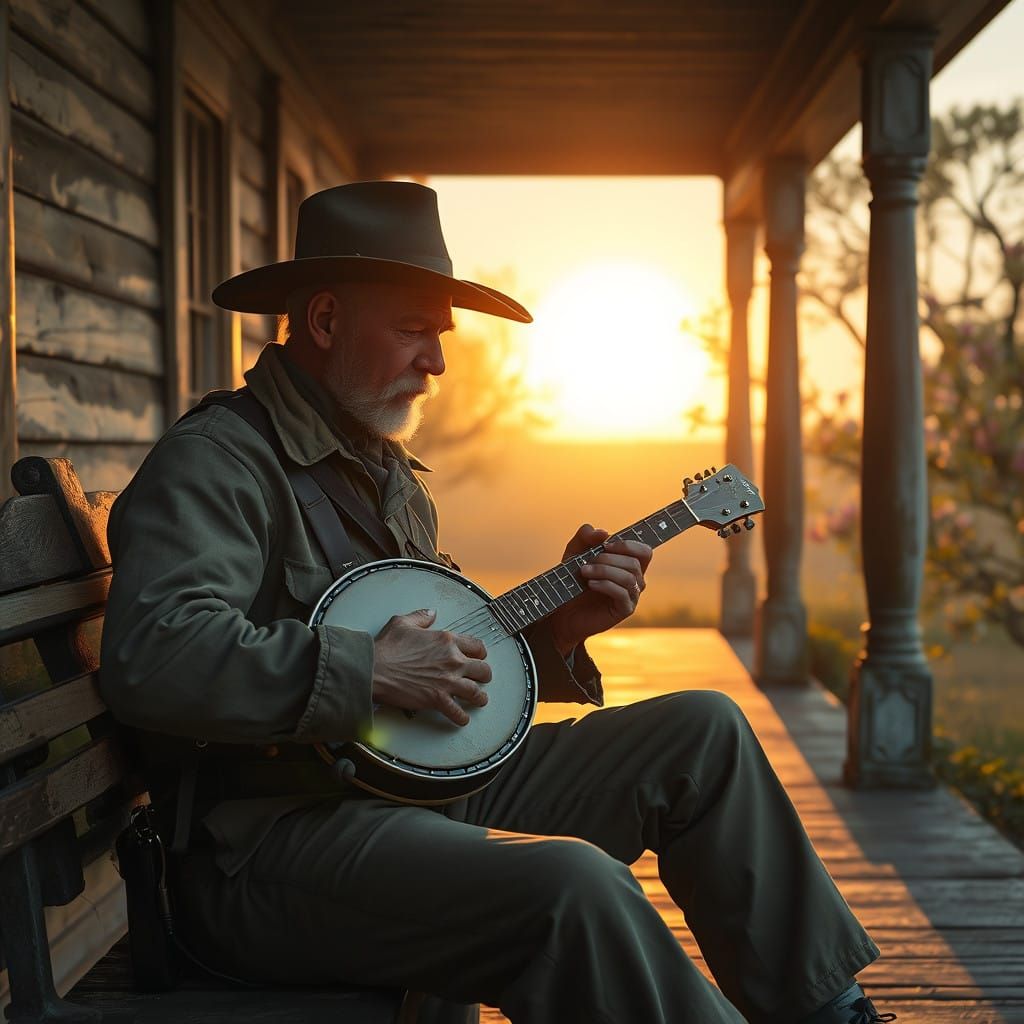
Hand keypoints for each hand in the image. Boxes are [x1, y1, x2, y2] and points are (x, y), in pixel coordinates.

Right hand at [372, 609, 491, 726]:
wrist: (374, 669)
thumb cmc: (386, 648)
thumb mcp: (403, 622)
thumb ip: (420, 617)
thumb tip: (431, 613)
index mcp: (446, 640)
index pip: (476, 646)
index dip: (480, 652)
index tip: (479, 656)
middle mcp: (452, 660)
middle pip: (482, 669)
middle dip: (484, 675)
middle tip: (483, 678)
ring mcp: (446, 681)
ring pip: (475, 692)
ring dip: (480, 698)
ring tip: (480, 700)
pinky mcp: (437, 699)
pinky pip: (457, 712)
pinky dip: (462, 717)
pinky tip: (462, 718)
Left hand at [547, 524, 652, 656]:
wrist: (562, 610)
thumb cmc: (572, 579)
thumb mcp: (574, 552)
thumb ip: (586, 537)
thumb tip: (603, 532)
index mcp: (628, 564)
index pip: (644, 552)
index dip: (629, 545)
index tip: (605, 545)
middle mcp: (635, 580)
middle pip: (634, 563)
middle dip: (608, 559)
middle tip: (586, 562)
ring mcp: (632, 596)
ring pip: (629, 578)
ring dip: (604, 571)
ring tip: (584, 572)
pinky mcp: (624, 610)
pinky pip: (622, 594)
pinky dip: (605, 585)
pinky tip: (590, 584)